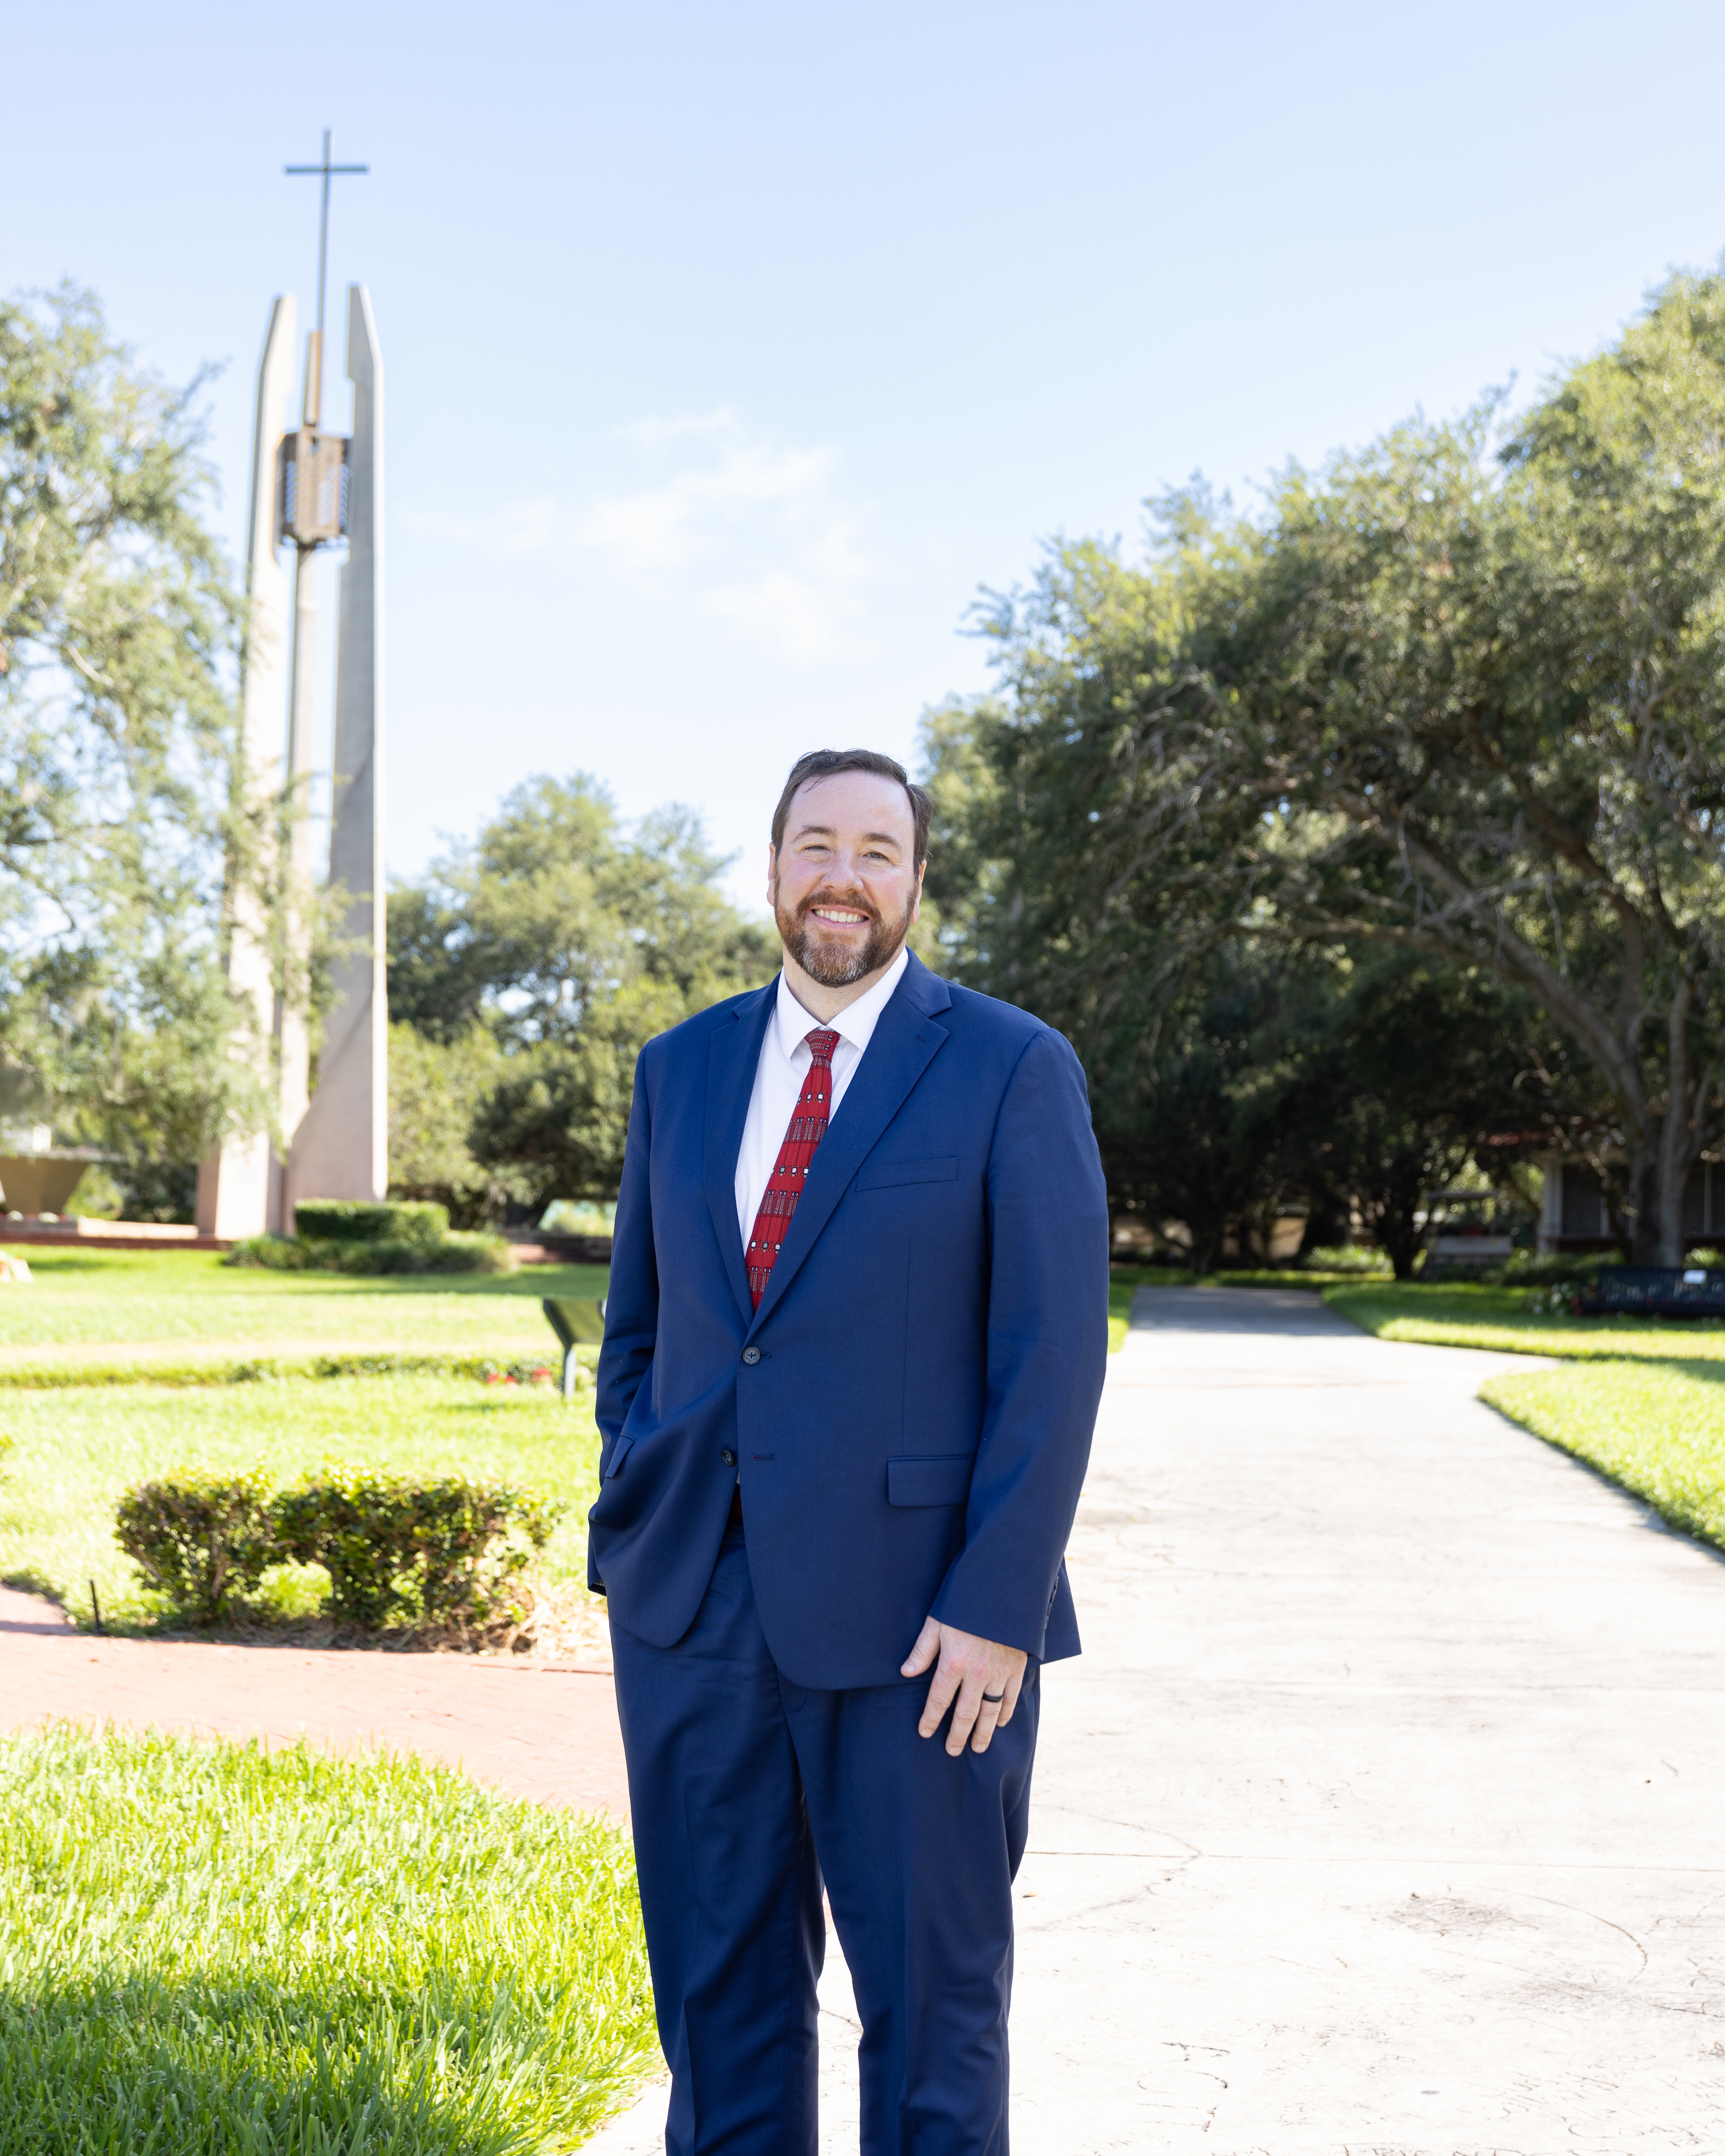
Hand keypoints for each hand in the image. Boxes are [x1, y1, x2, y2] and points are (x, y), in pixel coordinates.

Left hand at [900, 1616, 1027, 1755]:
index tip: (925, 1733)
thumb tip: (906, 1673)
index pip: (939, 1700)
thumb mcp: (937, 1622)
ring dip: (983, 1732)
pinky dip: (1005, 1713)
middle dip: (958, 1735)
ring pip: (990, 1711)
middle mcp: (977, 1673)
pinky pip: (1010, 1697)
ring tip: (977, 1748)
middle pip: (966, 1713)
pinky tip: (999, 1723)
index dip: (931, 1719)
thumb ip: (923, 1650)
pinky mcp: (1016, 1667)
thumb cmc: (965, 1603)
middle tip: (952, 1750)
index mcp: (954, 1662)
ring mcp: (999, 1672)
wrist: (1002, 1588)